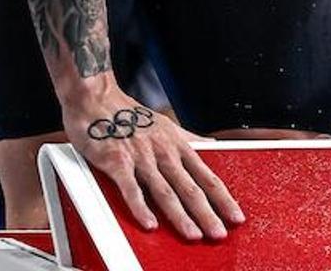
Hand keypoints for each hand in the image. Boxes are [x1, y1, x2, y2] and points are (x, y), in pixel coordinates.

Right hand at [62, 84, 243, 240]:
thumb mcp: (165, 124)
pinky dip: (141, 207)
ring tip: (193, 234)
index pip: (206, 175)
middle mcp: (162, 152)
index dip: (222, 198)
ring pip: (164, 191)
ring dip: (180, 215)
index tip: (235, 216)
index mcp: (176, 145)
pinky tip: (150, 224)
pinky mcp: (117, 161)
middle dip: (206, 213)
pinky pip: (131, 188)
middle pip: (190, 187)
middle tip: (219, 233)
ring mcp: (141, 157)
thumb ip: (188, 138)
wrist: (95, 97)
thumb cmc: (128, 112)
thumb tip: (209, 145)